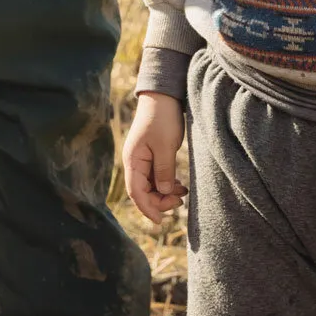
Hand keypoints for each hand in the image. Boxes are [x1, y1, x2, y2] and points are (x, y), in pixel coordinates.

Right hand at [123, 92, 186, 224]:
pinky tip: (179, 185)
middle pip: (142, 191)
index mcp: (133, 160)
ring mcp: (143, 158)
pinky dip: (167, 183)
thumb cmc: (163, 118)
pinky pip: (156, 176)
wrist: (164, 95)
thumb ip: (164, 171)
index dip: (147, 208)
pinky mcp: (152, 155)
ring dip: (164, 193)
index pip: (136, 192)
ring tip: (183, 193)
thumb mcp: (165, 146)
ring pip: (150, 185)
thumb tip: (163, 193)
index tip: (161, 220)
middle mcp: (135, 161)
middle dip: (159, 201)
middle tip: (179, 203)